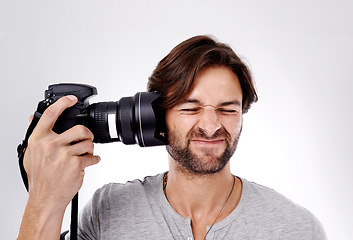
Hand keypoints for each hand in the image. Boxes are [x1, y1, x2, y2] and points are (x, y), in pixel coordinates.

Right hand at [24, 95, 99, 209]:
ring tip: (84, 155)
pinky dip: (94, 160)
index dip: (62, 103)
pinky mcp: (75, 164)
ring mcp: (64, 154)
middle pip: (79, 128)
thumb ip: (35, 136)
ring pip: (88, 143)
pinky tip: (89, 162)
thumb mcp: (30, 154)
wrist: (45, 198)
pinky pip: (92, 156)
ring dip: (90, 149)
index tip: (71, 99)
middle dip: (87, 134)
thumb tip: (31, 118)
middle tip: (87, 139)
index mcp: (39, 140)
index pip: (50, 114)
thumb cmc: (40, 178)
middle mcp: (50, 145)